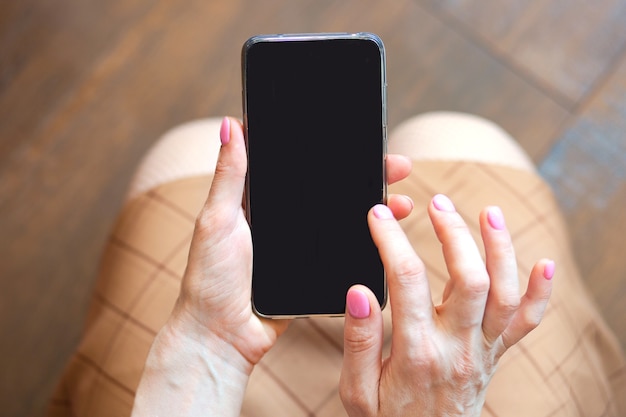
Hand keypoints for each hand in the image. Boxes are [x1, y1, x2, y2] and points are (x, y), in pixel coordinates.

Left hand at [133, 117, 413, 415]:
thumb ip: (229, 176)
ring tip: (401, 204)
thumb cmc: (209, 278)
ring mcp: (300, 247)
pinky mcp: (311, 273)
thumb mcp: (217, 220)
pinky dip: (364, 244)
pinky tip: (385, 236)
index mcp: (259, 202)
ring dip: (371, 211)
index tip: (360, 142)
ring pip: (341, 221)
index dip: (331, 153)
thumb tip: (228, 124)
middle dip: (365, 179)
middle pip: (330, 192)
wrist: (221, 336)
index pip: (301, 168)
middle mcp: (283, 221)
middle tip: (396, 167)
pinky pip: (341, 253)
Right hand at [340, 195, 553, 415]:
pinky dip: (540, 292)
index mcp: (416, 352)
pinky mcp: (496, 355)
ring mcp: (482, 351)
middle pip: (469, 278)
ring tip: (489, 213)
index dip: (391, 239)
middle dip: (453, 232)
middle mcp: (457, 348)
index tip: (379, 214)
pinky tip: (543, 262)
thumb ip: (358, 340)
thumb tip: (359, 291)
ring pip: (504, 293)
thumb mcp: (357, 391)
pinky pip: (527, 323)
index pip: (406, 279)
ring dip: (501, 249)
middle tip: (436, 203)